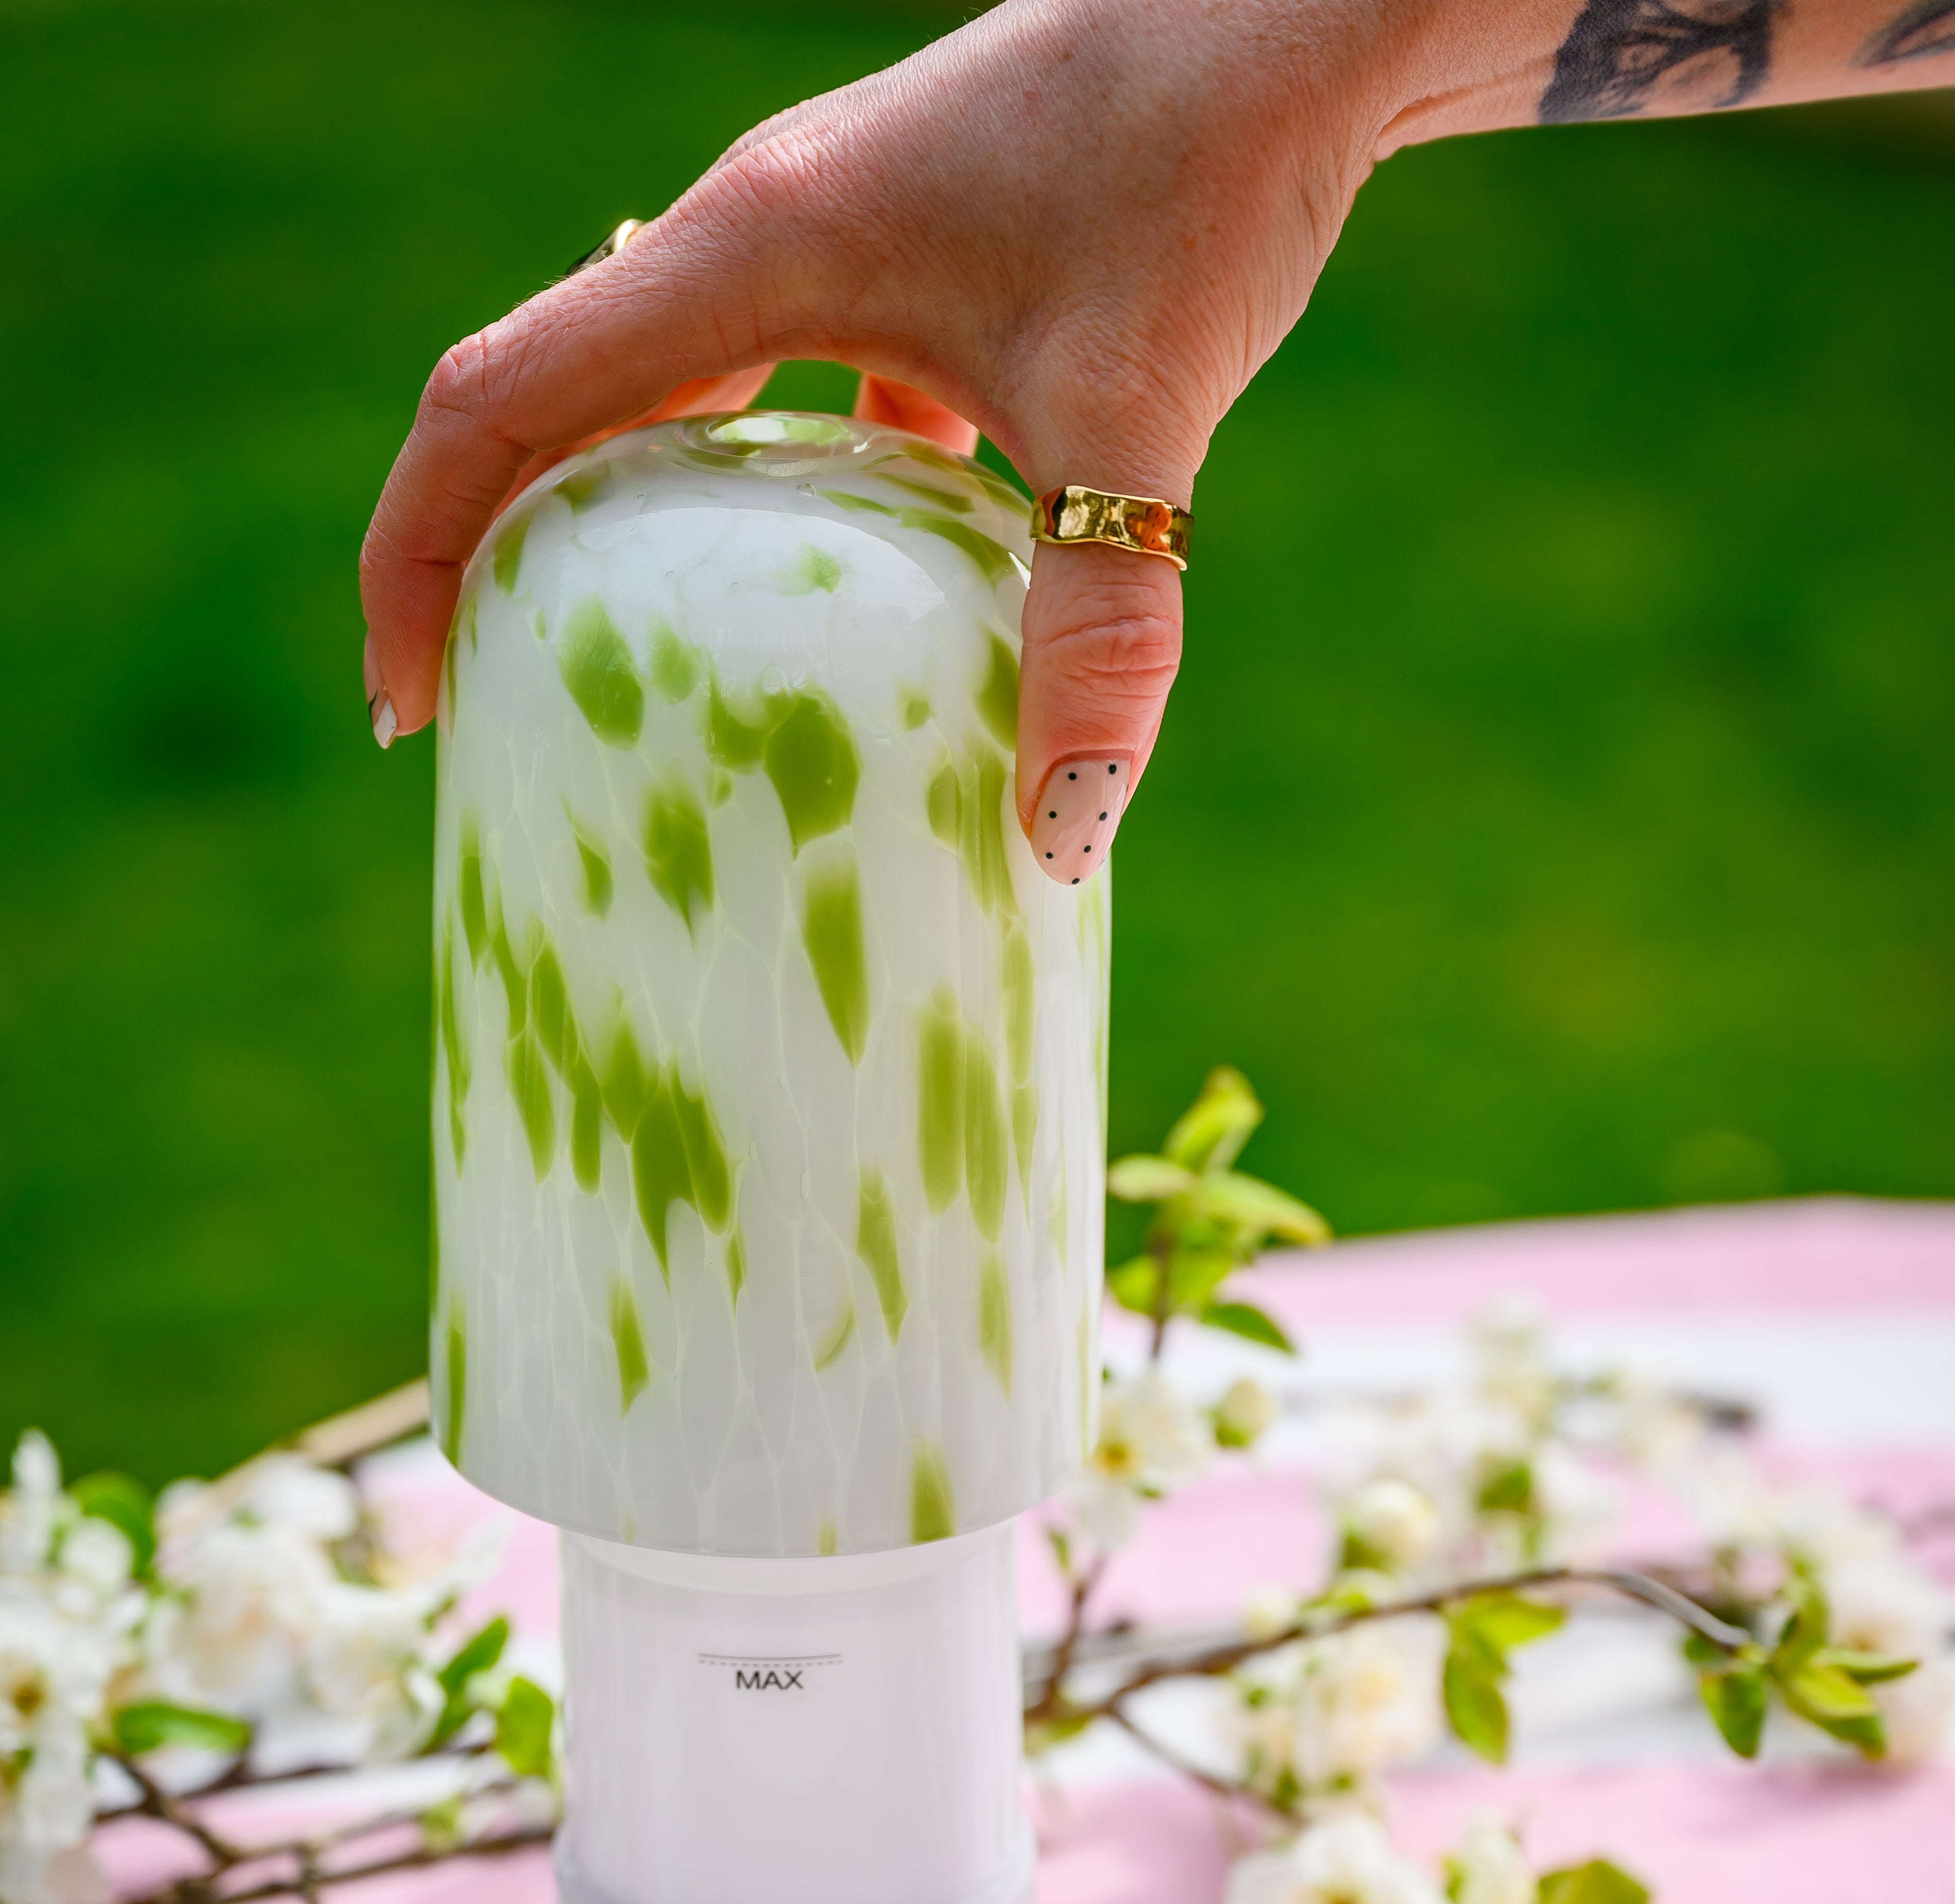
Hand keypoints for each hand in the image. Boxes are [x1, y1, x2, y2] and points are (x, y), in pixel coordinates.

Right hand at [360, 0, 1938, 836]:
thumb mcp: (1140, 413)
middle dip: (501, 558)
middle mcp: (760, 236)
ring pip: (677, 401)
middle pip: (559, 403)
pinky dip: (794, 508)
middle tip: (497, 716)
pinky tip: (857, 619)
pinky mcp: (918, 267)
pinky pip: (802, 398)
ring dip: (639, 529)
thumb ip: (1103, 632)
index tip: (406, 700)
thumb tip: (1060, 841)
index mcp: (749, 250)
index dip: (420, 551)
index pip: (501, 402)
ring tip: (646, 680)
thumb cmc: (1204, 165)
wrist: (1301, 10)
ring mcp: (836, 245)